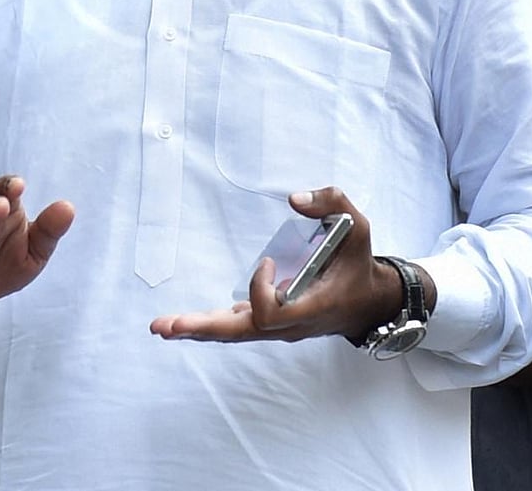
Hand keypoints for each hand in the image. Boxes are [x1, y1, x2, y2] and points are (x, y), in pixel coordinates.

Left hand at [150, 186, 413, 343]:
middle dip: (202, 327)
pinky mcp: (273, 323)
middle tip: (166, 326)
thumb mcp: (357, 227)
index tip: (267, 260)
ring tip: (162, 327)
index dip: (260, 289)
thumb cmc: (359, 264)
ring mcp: (280, 329)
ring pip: (235, 333)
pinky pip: (238, 326)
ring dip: (199, 328)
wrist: (369, 303)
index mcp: (311, 308)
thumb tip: (295, 198)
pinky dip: (213, 324)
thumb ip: (332, 203)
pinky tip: (188, 324)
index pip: (271, 314)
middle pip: (241, 332)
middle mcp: (291, 326)